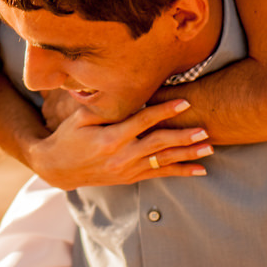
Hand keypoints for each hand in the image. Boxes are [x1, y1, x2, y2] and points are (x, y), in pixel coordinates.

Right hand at [25, 95, 213, 189]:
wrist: (57, 168)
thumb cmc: (68, 137)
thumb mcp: (79, 118)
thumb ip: (101, 106)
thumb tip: (120, 88)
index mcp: (109, 137)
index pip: (142, 121)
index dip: (164, 111)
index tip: (184, 102)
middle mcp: (121, 155)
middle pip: (158, 144)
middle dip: (183, 136)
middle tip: (205, 129)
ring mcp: (127, 169)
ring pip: (163, 161)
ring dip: (187, 154)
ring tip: (209, 148)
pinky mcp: (130, 178)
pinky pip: (160, 175)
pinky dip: (181, 172)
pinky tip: (200, 170)